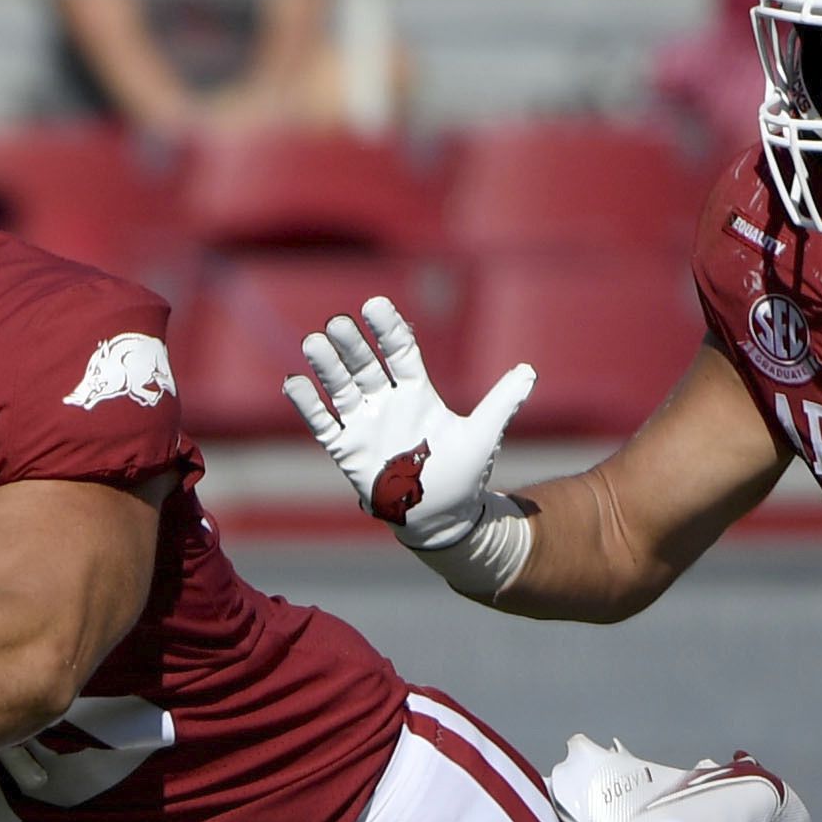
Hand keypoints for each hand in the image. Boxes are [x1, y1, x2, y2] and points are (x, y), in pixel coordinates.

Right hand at [283, 298, 536, 597]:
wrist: (441, 516)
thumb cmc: (462, 474)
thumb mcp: (485, 434)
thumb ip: (502, 401)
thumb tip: (529, 371)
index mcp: (417, 393)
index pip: (399, 351)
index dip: (387, 329)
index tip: (374, 305)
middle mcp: (387, 403)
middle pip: (365, 366)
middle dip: (352, 345)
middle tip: (337, 323)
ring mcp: (364, 425)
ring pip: (341, 389)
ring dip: (326, 367)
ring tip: (313, 342)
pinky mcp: (346, 450)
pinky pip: (322, 424)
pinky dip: (307, 405)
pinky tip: (293, 382)